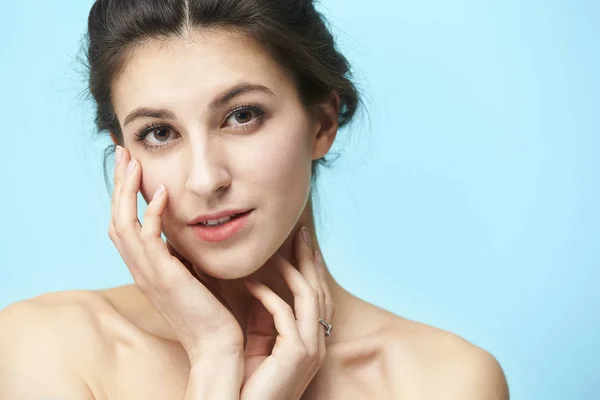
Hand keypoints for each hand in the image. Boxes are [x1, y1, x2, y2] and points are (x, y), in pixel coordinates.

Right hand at [108, 146, 243, 364]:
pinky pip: (148, 239)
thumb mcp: (193, 272)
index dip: (124, 194)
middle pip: (116, 218)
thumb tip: (189, 228)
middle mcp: (140, 268)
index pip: (125, 223)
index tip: (132, 165)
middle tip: (123, 153)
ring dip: (126, 192)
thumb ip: (183, 252)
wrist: (216, 343)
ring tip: (133, 162)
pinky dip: (151, 213)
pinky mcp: (163, 277)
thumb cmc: (210, 309)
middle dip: (119, 184)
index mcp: (146, 267)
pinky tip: (161, 193)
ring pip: (123, 225)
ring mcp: (148, 274)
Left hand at [240, 227, 334, 399]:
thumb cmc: (252, 384)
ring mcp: (312, 348)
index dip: (312, 270)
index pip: (317, 297)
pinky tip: (251, 284)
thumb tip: (261, 289)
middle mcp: (319, 343)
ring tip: (275, 253)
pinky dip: (268, 295)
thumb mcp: (261, 345)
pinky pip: (284, 313)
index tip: (304, 246)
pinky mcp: (297, 353)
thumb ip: (266, 320)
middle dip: (310, 260)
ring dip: (292, 271)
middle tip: (301, 233)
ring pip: (309, 296)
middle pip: (319, 290)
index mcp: (312, 341)